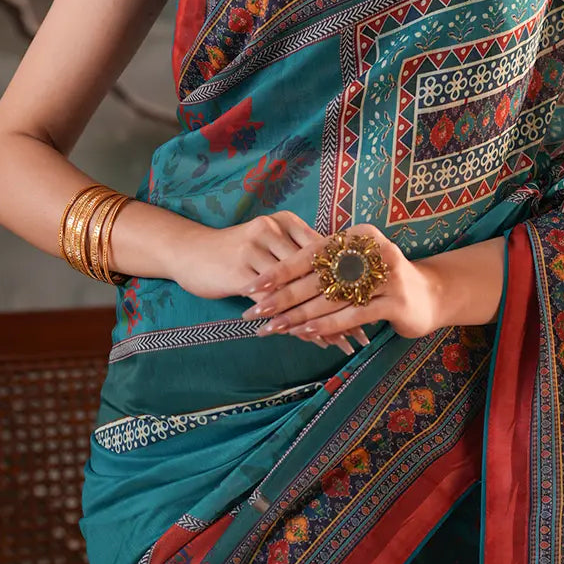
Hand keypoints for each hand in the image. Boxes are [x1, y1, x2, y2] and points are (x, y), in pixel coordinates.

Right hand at [167, 213, 376, 355]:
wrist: (189, 252)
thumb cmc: (234, 251)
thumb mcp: (268, 244)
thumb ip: (296, 256)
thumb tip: (334, 276)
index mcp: (285, 222)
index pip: (326, 251)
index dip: (351, 277)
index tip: (374, 301)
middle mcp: (274, 231)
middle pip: (318, 271)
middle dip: (345, 300)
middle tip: (368, 326)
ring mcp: (257, 251)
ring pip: (301, 290)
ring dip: (325, 318)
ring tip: (347, 340)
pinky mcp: (242, 273)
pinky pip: (277, 304)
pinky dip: (297, 324)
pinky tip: (313, 341)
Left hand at [241, 223, 440, 342]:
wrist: (429, 295)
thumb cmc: (380, 280)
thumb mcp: (355, 265)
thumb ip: (325, 267)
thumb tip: (274, 282)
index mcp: (358, 236)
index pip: (312, 252)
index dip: (282, 270)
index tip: (254, 285)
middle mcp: (372, 251)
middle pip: (318, 276)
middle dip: (283, 296)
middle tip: (255, 310)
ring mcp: (386, 275)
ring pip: (332, 297)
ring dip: (299, 314)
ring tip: (274, 326)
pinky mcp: (395, 300)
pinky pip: (353, 313)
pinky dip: (327, 324)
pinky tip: (306, 332)